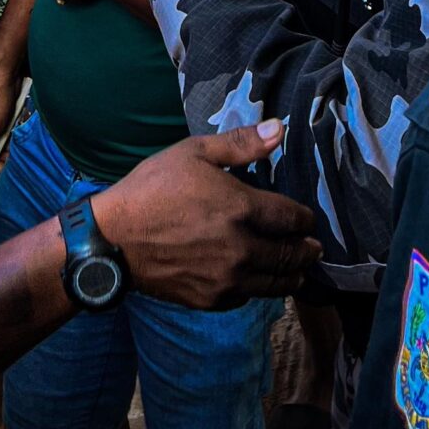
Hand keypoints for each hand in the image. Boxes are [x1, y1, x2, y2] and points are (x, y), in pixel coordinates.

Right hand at [93, 123, 318, 306]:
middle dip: (306, 251)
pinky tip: (260, 280)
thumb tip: (280, 129)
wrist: (114, 239)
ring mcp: (227, 279)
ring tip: (299, 271)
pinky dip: (260, 289)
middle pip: (290, 256)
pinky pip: (249, 297)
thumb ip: (241, 144)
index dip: (305, 220)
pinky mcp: (212, 299)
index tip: (308, 219)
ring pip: (275, 283)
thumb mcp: (194, 153)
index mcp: (240, 208)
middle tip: (315, 249)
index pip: (292, 219)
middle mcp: (241, 248)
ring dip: (292, 276)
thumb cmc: (152, 189)